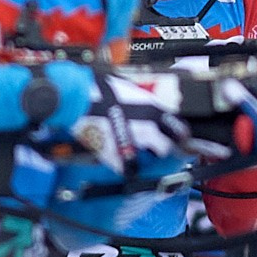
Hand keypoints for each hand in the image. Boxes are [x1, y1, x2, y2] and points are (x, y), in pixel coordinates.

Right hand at [70, 71, 189, 175]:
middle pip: (165, 148)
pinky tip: (118, 158)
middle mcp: (147, 129)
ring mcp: (132, 144)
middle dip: (159, 147)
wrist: (77, 98)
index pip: (179, 130)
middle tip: (151, 145)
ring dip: (142, 157)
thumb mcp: (130, 88)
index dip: (176, 134)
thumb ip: (145, 100)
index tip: (173, 137)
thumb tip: (152, 106)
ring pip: (146, 160)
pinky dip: (123, 165)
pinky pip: (125, 168)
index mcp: (153, 110)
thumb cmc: (100, 88)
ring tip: (133, 150)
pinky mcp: (115, 156)